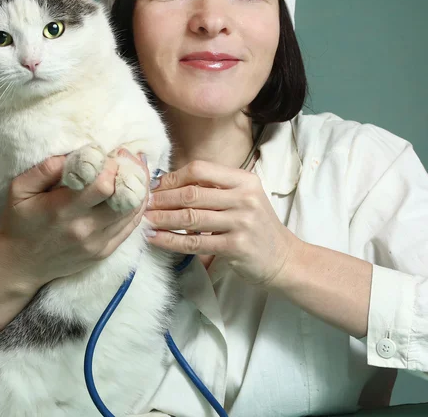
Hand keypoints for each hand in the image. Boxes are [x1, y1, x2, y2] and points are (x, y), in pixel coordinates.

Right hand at [0, 149, 148, 290]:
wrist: (20, 265)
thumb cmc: (19, 222)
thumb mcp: (19, 190)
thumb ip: (45, 169)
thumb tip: (75, 153)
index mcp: (63, 209)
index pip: (103, 184)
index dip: (111, 165)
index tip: (108, 154)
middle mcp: (84, 228)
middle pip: (125, 198)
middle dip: (129, 173)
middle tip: (125, 159)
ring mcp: (97, 243)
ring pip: (133, 211)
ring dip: (138, 187)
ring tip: (134, 170)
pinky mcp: (104, 252)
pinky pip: (131, 227)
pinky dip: (137, 207)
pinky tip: (135, 191)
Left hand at [145, 160, 303, 286]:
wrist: (284, 258)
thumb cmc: (257, 226)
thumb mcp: (244, 197)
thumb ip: (215, 188)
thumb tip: (170, 183)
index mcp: (244, 180)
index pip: (201, 169)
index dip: (174, 177)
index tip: (156, 186)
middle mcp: (244, 198)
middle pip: (192, 193)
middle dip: (163, 199)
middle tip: (143, 204)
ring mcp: (241, 222)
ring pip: (190, 218)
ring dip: (162, 218)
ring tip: (144, 220)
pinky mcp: (235, 246)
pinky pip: (194, 242)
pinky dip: (170, 240)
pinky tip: (156, 238)